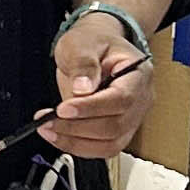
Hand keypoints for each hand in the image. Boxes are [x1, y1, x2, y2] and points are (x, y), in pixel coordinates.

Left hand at [40, 17, 150, 159]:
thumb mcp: (83, 42)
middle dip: (78, 127)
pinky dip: (78, 146)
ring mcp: (131, 118)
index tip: (63, 109)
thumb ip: (83, 63)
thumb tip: (82, 89)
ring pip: (110, 144)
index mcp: (138, 74)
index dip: (92, 107)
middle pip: (115, 126)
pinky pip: (102, 148)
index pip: (121, 98)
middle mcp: (140, 99)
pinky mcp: (117, 130)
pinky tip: (58, 136)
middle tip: (48, 121)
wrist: (96, 46)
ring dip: (76, 142)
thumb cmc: (93, 41)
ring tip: (48, 130)